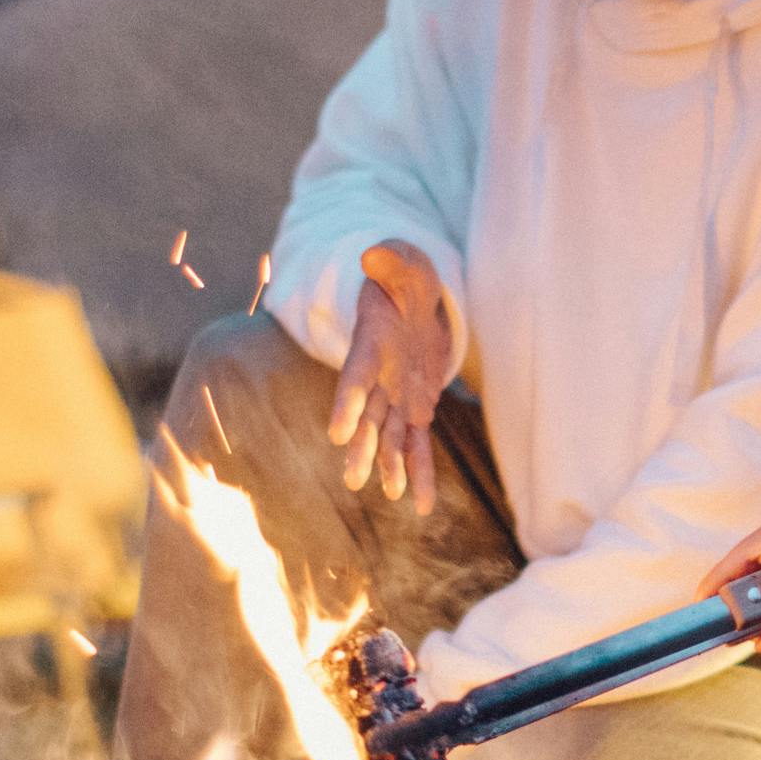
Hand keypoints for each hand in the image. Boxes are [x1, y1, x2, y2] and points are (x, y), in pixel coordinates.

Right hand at [329, 240, 451, 513]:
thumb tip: (374, 255)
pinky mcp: (416, 407)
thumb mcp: (404, 265)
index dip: (347, 404)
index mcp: (372, 345)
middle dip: (363, 448)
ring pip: (390, 437)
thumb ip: (391, 263)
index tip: (337, 433)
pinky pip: (418, 444)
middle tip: (354, 478)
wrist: (413, 300)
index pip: (356, 377)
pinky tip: (422, 505)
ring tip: (390, 495)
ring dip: (390, 466)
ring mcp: (396, 396)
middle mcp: (380, 378)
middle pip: (368, 417)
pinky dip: (420, 472)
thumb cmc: (406, 279)